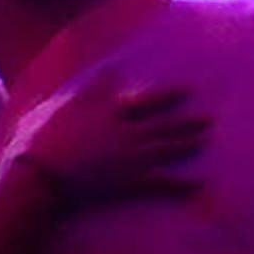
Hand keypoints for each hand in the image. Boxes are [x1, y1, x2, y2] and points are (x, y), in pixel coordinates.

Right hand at [16, 79, 208, 207]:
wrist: (44, 175)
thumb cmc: (45, 140)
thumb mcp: (64, 105)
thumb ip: (90, 87)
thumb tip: (110, 68)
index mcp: (110, 113)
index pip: (145, 101)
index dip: (169, 95)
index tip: (189, 90)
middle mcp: (126, 132)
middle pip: (163, 126)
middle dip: (187, 122)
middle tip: (209, 119)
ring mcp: (131, 158)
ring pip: (167, 149)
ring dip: (187, 145)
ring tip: (204, 141)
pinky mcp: (131, 183)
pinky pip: (162, 184)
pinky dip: (181, 185)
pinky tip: (198, 184)